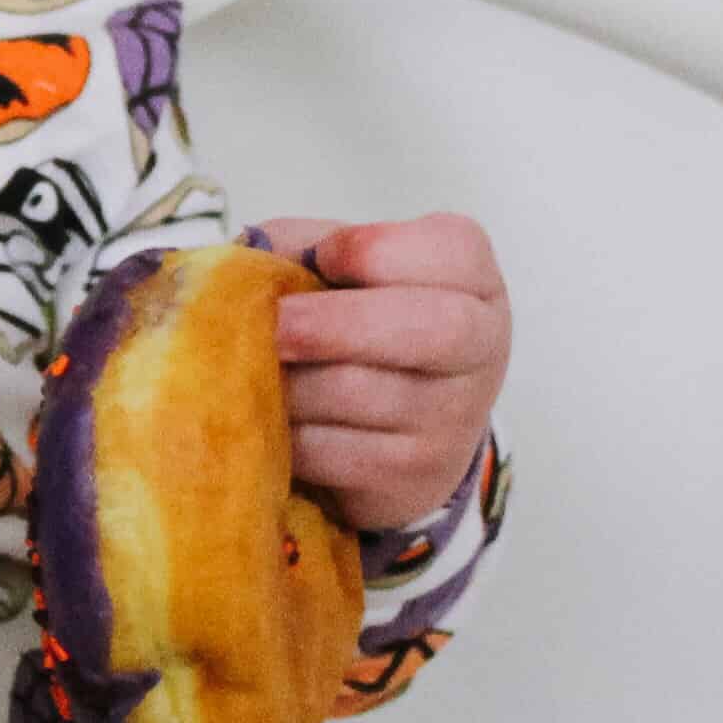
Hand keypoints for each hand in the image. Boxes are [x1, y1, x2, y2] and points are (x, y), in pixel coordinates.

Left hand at [244, 213, 509, 533]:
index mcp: (471, 276)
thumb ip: (298, 248)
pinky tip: (272, 416)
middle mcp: (481, 344)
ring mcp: (453, 416)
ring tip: (259, 368)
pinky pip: (328, 449)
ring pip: (354, 393)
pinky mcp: (412, 474)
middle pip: (420, 328)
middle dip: (332, 324)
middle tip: (277, 324)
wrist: (405, 425)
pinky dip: (284, 432)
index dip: (374, 250)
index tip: (324, 257)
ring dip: (289, 381)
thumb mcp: (344, 270)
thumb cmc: (365, 322)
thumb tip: (241, 267)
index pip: (448, 251)